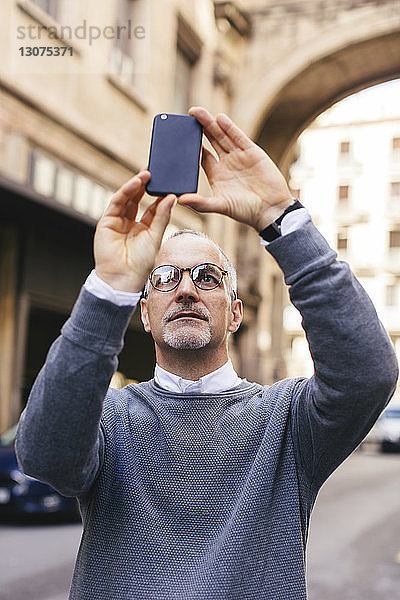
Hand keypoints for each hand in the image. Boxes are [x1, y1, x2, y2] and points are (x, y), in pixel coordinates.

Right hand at [94, 170, 175, 291]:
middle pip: (138, 198)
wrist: (124, 277)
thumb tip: (172, 197)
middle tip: (158, 170)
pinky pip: (117, 201)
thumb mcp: (156, 236)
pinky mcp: (107, 221)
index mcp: (143, 228)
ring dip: (137, 184)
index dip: (159, 194)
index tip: (170, 182)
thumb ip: (162, 216)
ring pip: (127, 197)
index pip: (152, 206)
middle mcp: (130, 222)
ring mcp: (117, 221)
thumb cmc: (141, 263)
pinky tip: (136, 182)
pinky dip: (126, 190)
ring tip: (148, 173)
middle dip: (147, 184)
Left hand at [177, 107, 292, 231]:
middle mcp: (227, 163)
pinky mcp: (252, 152)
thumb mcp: (220, 206)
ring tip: (198, 112)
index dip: (192, 146)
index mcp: (217, 175)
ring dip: (211, 124)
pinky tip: (219, 118)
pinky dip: (229, 128)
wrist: (271, 209)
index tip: (180, 137)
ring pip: (223, 136)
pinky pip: (238, 137)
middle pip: (211, 140)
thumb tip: (180, 200)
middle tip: (189, 114)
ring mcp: (240, 156)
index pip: (202, 156)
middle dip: (201, 127)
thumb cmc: (245, 211)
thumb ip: (200, 203)